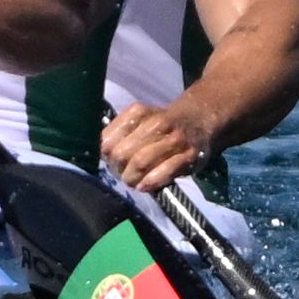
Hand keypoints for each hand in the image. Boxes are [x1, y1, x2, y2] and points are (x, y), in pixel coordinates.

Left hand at [101, 100, 217, 193]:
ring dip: (132, 178)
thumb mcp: (139, 120)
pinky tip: (144, 186)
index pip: (108, 140)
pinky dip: (151, 181)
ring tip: (133, 181)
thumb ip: (119, 133)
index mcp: (138, 112)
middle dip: (118, 169)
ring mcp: (174, 139)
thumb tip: (99, 153)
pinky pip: (166, 171)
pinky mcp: (189, 155)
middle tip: (122, 174)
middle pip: (123, 153)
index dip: (106, 156)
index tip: (110, 161)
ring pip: (141, 162)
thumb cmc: (161, 125)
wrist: (198, 120)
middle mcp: (156, 123)